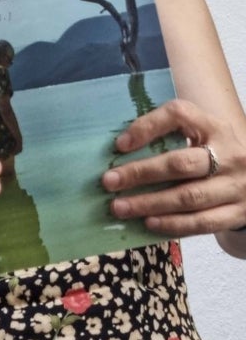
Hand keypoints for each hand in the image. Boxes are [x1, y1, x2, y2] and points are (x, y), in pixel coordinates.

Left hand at [101, 98, 245, 235]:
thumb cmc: (213, 153)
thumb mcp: (199, 135)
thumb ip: (168, 135)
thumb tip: (119, 149)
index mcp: (214, 127)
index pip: (179, 115)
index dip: (147, 126)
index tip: (119, 144)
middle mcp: (230, 154)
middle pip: (180, 164)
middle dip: (140, 173)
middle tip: (108, 181)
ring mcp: (237, 186)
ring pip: (189, 197)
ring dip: (150, 203)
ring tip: (120, 207)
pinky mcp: (239, 212)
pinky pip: (203, 222)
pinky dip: (173, 224)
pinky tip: (149, 223)